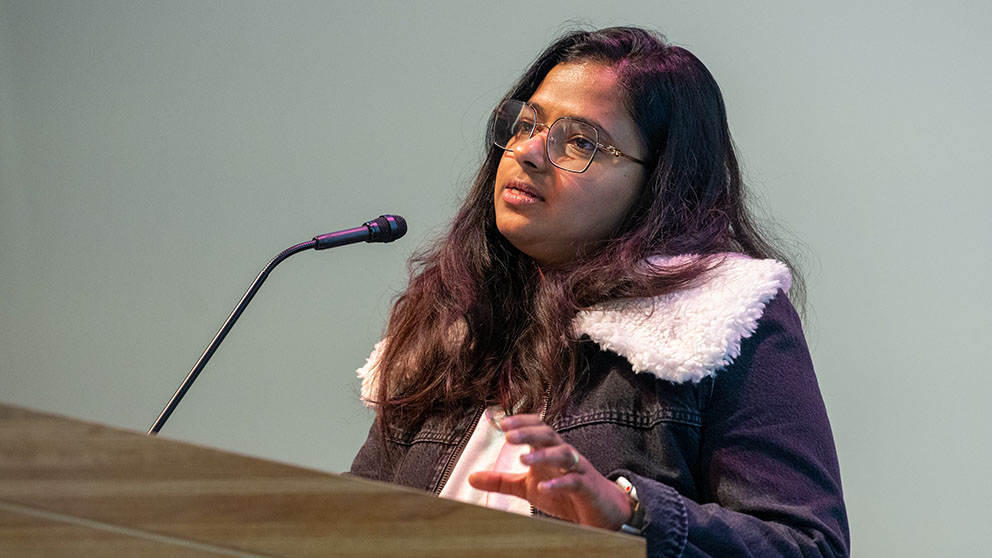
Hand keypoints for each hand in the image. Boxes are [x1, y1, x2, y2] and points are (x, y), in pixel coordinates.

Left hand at [467, 413, 631, 529]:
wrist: (601, 511)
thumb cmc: (564, 494)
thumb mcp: (528, 487)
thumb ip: (501, 481)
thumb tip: (471, 477)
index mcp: (549, 450)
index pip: (536, 427)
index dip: (520, 422)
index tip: (500, 423)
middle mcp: (564, 454)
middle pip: (548, 434)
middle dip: (528, 432)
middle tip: (508, 435)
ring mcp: (578, 469)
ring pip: (563, 453)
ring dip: (543, 455)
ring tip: (523, 459)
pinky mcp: (587, 487)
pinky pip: (575, 480)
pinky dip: (559, 482)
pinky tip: (545, 487)